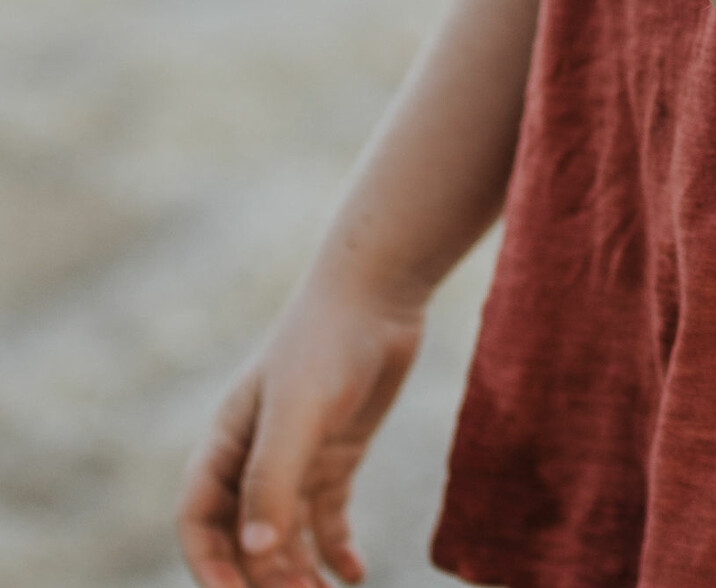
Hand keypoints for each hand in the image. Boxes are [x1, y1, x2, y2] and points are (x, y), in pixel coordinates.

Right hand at [176, 275, 423, 587]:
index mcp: (226, 442)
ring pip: (286, 535)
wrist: (380, 291)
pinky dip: (336, 550)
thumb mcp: (297, 410)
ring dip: (299, 573)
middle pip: (244, 537)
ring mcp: (296, 456)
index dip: (212, 565)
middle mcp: (255, 456)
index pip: (200, 522)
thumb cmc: (327, 340)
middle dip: (263, 578)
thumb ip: (273, 480)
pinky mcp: (336, 453)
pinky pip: (327, 517)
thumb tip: (257, 554)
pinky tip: (354, 574)